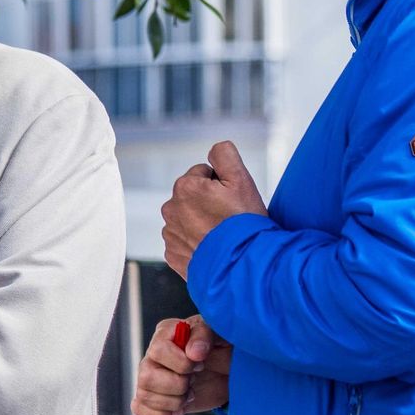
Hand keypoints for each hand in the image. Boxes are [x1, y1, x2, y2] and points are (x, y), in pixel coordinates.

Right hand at [131, 315, 231, 414]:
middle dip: (178, 385)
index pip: (158, 350)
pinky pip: (139, 408)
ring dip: (174, 402)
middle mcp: (152, 356)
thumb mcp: (220, 333)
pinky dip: (160, 414)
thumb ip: (204, 335)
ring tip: (190, 394)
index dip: (181, 363)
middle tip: (194, 380)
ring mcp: (150, 377)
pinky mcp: (154, 397)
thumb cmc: (222, 348)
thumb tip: (193, 353)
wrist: (228, 370)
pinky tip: (179, 410)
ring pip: (144, 395)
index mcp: (166, 334)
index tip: (201, 364)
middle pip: (146, 377)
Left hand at [161, 141, 266, 278]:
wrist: (242, 266)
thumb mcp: (241, 180)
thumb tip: (214, 148)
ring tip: (222, 233)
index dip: (222, 184)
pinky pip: (185, 240)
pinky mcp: (172, 253)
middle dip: (209, 201)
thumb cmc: (244, 224)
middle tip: (229, 216)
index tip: (231, 200)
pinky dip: (197, 242)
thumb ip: (224, 155)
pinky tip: (213, 247)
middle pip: (193, 195)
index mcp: (184, 187)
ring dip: (202, 221)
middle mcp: (171, 209)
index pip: (203, 173)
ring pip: (188, 217)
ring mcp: (170, 233)